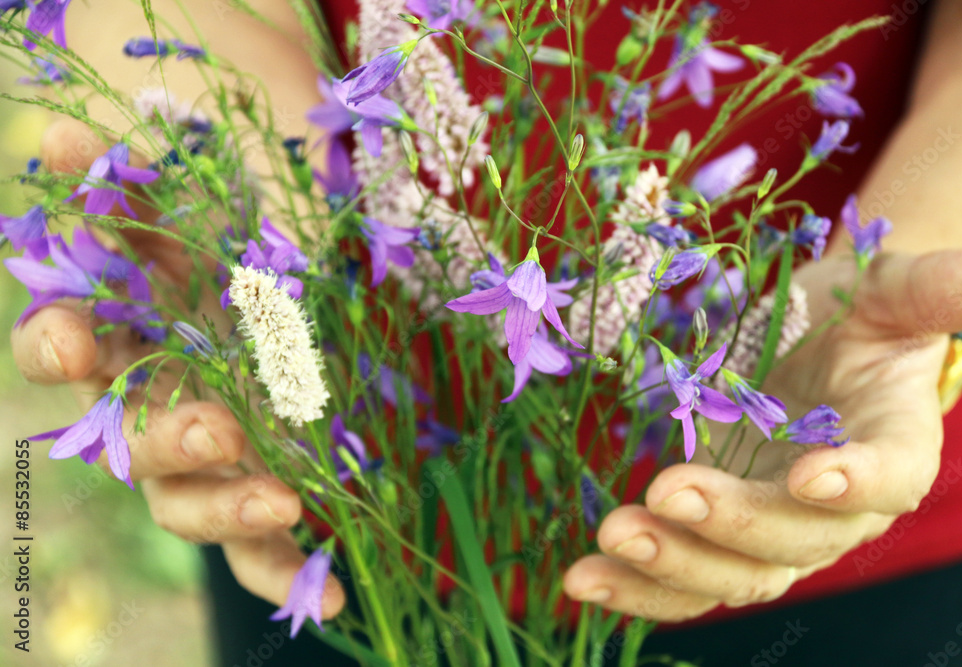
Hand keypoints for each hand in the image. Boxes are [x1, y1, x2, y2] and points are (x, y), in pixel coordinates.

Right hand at [11, 119, 343, 619]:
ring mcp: (204, 456)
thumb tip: (60, 135)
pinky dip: (287, 571)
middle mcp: (148, 404)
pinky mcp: (258, 488)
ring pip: (187, 506)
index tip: (75, 339)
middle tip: (216, 428)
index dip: (54, 346)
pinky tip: (334, 596)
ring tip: (283, 502)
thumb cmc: (234, 231)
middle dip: (164, 440)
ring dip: (226, 510)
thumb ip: (137, 179)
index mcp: (120, 332)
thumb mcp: (200, 200)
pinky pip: (260, 549)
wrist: (294, 266)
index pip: (58, 347)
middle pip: (126, 445)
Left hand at [563, 247, 961, 619]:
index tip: (812, 475)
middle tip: (668, 490)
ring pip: (733, 573)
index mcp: (893, 446)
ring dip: (671, 566)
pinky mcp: (715, 534)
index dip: (858, 482)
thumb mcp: (891, 289)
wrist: (807, 346)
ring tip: (612, 538)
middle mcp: (835, 507)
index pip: (891, 477)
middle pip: (796, 539)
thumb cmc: (854, 314)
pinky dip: (636, 587)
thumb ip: (940, 288)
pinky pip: (682, 578)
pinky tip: (584, 580)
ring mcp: (771, 527)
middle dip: (732, 522)